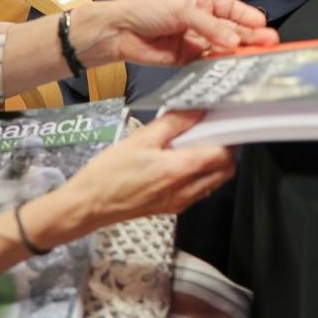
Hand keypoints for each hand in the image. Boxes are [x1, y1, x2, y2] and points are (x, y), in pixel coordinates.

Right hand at [66, 112, 235, 231]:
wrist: (88, 205)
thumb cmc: (109, 173)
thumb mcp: (141, 139)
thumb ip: (174, 122)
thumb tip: (197, 109)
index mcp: (180, 170)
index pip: (223, 154)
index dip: (229, 136)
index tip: (223, 121)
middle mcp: (186, 190)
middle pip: (225, 170)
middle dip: (226, 150)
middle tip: (212, 131)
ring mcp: (180, 202)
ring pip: (214, 182)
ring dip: (214, 164)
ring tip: (195, 145)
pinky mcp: (171, 208)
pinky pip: (199, 191)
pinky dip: (201, 176)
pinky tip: (182, 162)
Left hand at [89, 0, 276, 68]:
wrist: (120, 31)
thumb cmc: (145, 9)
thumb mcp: (182, 9)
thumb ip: (209, 26)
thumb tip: (232, 39)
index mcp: (203, 1)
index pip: (233, 9)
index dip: (249, 18)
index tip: (264, 26)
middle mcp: (202, 21)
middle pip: (232, 30)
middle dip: (250, 37)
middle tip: (268, 44)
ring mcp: (196, 40)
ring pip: (223, 48)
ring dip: (238, 52)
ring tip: (254, 57)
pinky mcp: (188, 59)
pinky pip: (209, 62)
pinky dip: (220, 64)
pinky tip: (231, 65)